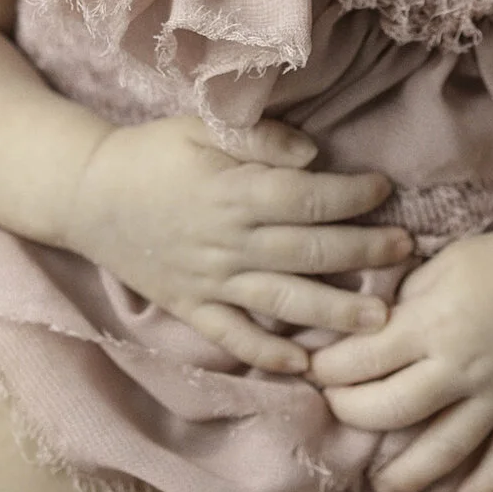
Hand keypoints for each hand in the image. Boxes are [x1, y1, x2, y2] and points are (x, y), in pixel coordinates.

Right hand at [62, 113, 410, 373]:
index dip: (353, 196)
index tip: (384, 189)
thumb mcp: (200, 127)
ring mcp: (210, 281)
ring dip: (334, 312)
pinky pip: (233, 337)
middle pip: (309, 252)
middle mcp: (229, 242)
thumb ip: (257, 138)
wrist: (85, 195)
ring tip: (380, 320)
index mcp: (235, 193)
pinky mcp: (191, 307)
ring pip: (282, 301)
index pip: (309, 199)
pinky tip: (302, 364)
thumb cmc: (150, 154)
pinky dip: (265, 354)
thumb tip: (312, 154)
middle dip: (364, 254)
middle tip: (407, 253)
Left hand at [306, 218, 492, 491]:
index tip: (314, 370)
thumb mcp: (445, 263)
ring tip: (382, 485)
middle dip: (352, 415)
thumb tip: (370, 331)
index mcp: (433, 323)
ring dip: (405, 475)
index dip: (328, 369)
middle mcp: (461, 367)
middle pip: (390, 411)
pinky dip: (487, 486)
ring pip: (444, 452)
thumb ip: (405, 301)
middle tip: (338, 412)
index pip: (361, 360)